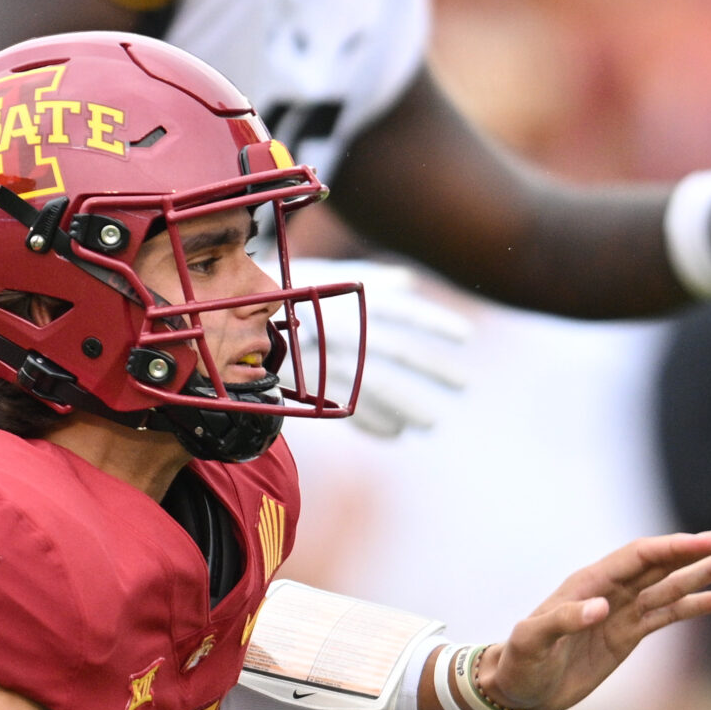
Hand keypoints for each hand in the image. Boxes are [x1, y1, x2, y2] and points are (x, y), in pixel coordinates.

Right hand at [292, 259, 470, 437]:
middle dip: (432, 368)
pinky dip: (372, 421)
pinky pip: (347, 406)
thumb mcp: (332, 277)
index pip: (403, 311)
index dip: (434, 323)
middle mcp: (344, 328)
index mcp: (352, 301)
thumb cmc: (295, 294)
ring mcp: (327, 357)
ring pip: (375, 384)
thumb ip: (374, 282)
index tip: (467, 336)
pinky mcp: (311, 382)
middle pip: (397, 350)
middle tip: (463, 384)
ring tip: (430, 422)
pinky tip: (394, 432)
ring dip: (407, 405)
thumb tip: (407, 280)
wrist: (243, 317)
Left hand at [479, 529, 710, 709]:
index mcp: (589, 583)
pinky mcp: (628, 634)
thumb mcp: (533, 641)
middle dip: (698, 552)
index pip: (639, 557)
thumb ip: (564, 620)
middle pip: (662, 564)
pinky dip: (697, 605)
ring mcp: (622, 612)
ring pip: (671, 586)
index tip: (706, 542)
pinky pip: (668, 615)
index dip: (672, 548)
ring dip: (704, 574)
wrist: (520, 690)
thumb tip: (600, 607)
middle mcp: (609, 591)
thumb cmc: (520, 662)